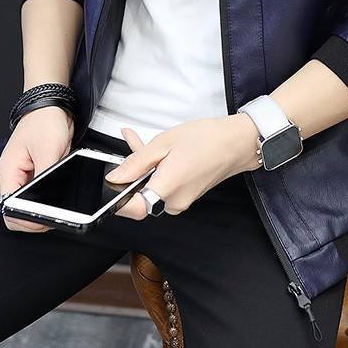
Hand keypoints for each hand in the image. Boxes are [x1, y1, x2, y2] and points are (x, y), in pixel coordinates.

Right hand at [0, 106, 73, 231]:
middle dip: (35, 217)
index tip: (46, 220)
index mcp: (6, 173)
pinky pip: (36, 195)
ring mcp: (19, 176)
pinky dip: (46, 198)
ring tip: (58, 202)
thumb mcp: (49, 150)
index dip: (27, 220)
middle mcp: (9, 177)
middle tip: (56, 215)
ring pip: (26, 205)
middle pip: (15, 212)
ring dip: (42, 207)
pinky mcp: (31, 174)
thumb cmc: (45, 121)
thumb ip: (46, 177)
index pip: (9, 210)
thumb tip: (47, 200)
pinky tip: (58, 193)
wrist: (52, 105)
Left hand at [107, 114, 260, 220]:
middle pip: (141, 193)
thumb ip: (136, 162)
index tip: (110, 186)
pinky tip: (158, 150)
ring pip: (153, 186)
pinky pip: (165, 185)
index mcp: (168, 188)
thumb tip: (114, 178)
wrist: (237, 142)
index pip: (134, 208)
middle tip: (131, 145)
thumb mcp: (164, 143)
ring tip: (145, 142)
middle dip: (134, 171)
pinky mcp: (187, 195)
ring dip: (146, 167)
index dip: (118, 200)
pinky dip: (159, 169)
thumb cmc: (205, 139)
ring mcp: (182, 200)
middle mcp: (174, 202)